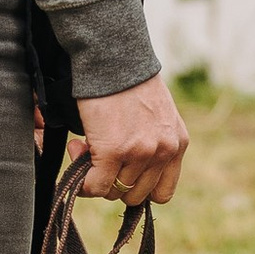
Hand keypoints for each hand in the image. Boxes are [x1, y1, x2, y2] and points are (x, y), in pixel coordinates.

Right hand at [74, 73, 189, 205]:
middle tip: (98, 157)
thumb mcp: (157, 115)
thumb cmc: (128, 81)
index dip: (138, 189)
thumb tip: (125, 173)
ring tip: (87, 145)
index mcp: (178, 143)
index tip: (121, 175)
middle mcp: (163, 151)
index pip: (162, 193)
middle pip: (134, 195)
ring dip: (94, 175)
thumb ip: (152, 143)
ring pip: (112, 191)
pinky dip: (82, 180)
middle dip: (113, 182)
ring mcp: (140, 153)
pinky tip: (76, 151)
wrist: (114, 58)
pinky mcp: (113, 151)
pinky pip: (94, 186)